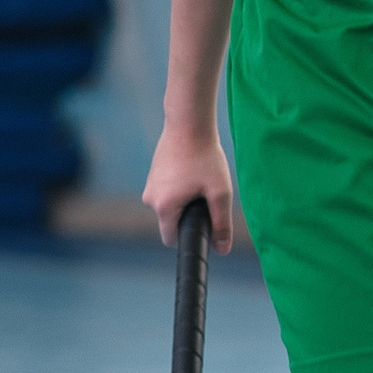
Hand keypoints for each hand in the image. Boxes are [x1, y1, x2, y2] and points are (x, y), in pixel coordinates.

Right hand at [142, 125, 236, 251]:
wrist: (189, 123)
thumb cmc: (205, 157)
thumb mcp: (220, 193)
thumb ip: (222, 223)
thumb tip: (223, 249)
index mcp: (164, 207)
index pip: (171, 239)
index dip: (189, 236)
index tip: (204, 224)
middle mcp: (150, 198)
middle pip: (171, 221)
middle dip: (189, 215)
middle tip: (207, 195)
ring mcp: (150, 184)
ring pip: (170, 205)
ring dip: (185, 199)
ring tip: (201, 179)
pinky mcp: (153, 173)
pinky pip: (167, 190)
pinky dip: (180, 187)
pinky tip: (193, 170)